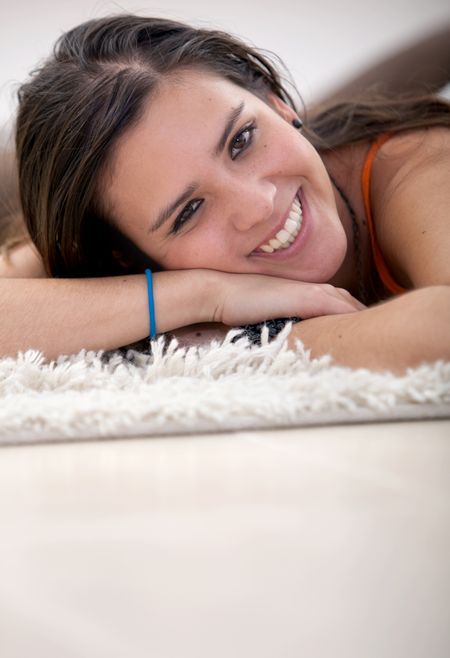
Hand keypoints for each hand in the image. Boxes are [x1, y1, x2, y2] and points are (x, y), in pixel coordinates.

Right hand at [210, 272, 365, 325]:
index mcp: (303, 291)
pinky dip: (353, 317)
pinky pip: (338, 307)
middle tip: (379, 332)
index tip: (363, 329)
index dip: (351, 314)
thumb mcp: (266, 312)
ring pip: (348, 303)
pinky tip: (364, 330)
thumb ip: (282, 320)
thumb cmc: (236, 303)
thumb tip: (287, 337)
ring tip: (378, 334)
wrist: (219, 291)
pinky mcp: (306, 298)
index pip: (338, 301)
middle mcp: (311, 288)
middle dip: (364, 315)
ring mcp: (310, 292)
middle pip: (349, 300)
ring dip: (364, 317)